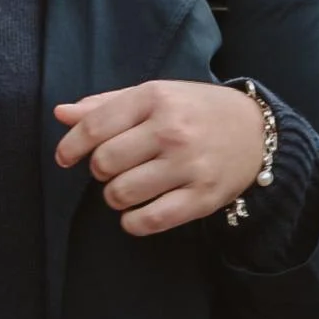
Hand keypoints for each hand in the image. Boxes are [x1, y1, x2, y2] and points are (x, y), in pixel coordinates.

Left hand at [52, 80, 269, 237]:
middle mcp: (172, 130)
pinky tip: (136, 214)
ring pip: (122, 193)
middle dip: (99, 171)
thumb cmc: (196, 111)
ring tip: (127, 188)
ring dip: (115, 197)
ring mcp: (188, 165)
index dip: (71, 146)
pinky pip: (150, 220)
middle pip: (104, 162)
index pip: (95, 126)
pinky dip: (133, 222)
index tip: (65, 158)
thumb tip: (61, 114)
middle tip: (112, 169)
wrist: (257, 131)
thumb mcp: (155, 96)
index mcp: (156, 98)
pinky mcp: (202, 197)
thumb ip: (107, 105)